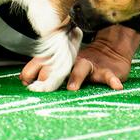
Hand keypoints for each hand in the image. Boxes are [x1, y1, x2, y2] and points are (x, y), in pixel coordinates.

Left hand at [19, 24, 139, 91]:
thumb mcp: (65, 67)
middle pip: (59, 67)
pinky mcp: (107, 70)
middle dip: (50, 77)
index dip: (32, 71)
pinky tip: (116, 86)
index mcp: (61, 60)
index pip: (42, 63)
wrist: (111, 51)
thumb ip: (47, 73)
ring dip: (76, 77)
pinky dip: (112, 81)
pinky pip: (109, 76)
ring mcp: (91, 64)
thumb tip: (23, 80)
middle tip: (42, 88)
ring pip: (81, 68)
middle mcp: (73, 60)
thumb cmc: (84, 64)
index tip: (25, 82)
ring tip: (72, 88)